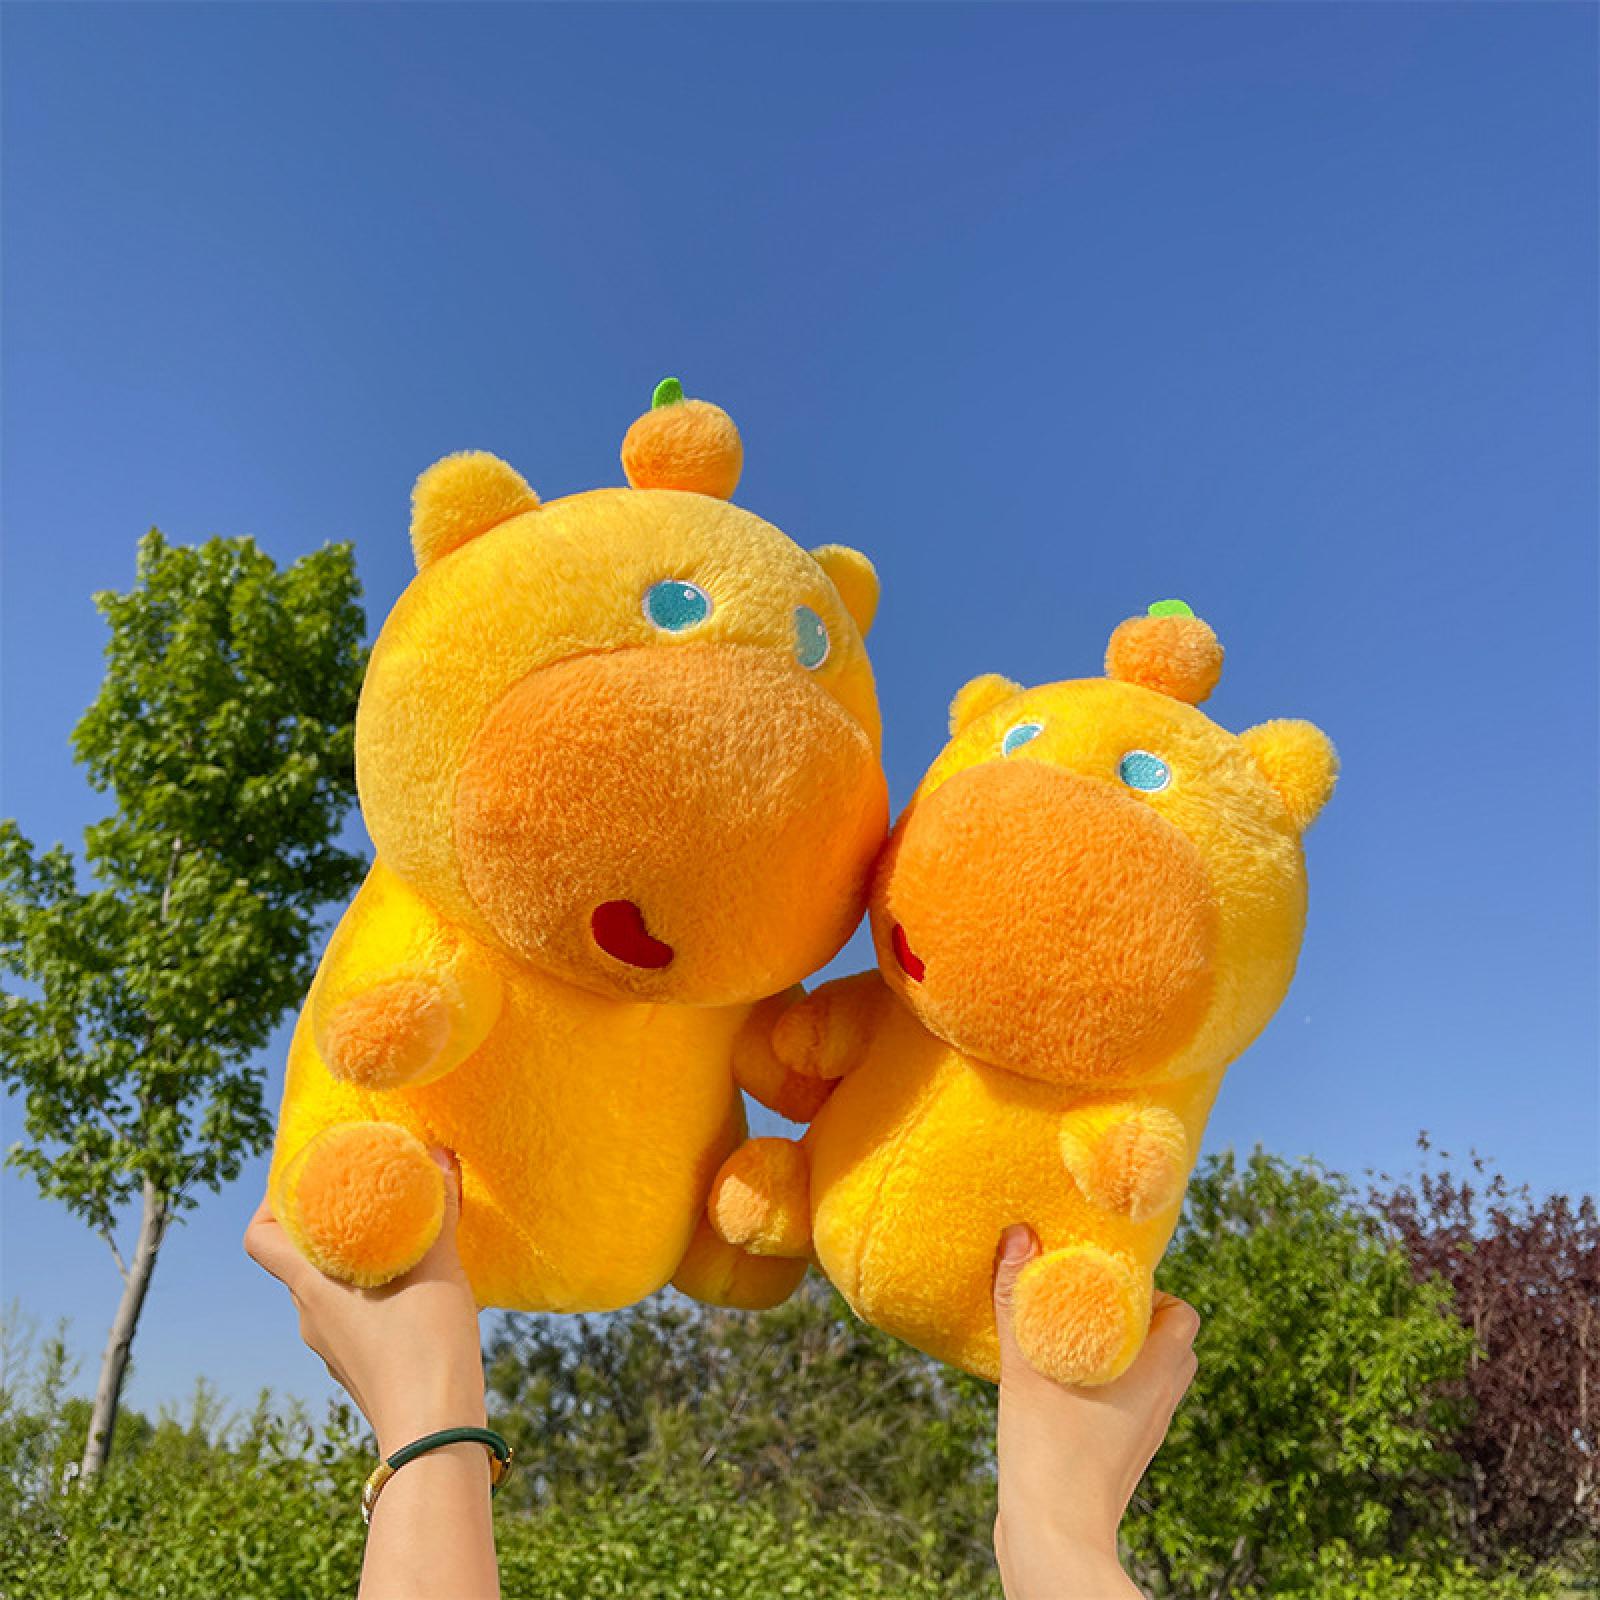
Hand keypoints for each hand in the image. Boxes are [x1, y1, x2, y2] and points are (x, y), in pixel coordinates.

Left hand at [244, 1147, 485, 1454]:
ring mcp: (332, 1346)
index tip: (305, 1178)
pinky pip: (353, 1316)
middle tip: (367, 1197)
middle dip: (329, 1224)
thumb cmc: (425, 1343)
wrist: (434, 1432)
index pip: (260, 1239)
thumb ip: (436, 1208)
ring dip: (357, 1260)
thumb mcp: (437, 1264)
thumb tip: (439, 1155)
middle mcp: (310, 1316)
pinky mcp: (358, 1367)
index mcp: (312, 1287)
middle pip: (300, 1258)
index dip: (270, 1203)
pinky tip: (415, 1286)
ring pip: (331, 1288)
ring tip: (402, 1238)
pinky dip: (373, 1292)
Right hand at [991, 1226, 1198, 1599]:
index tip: (1104, 1277)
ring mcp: (1144, 1433)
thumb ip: (1018, 1297)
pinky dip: (1104, 1387)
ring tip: (1069, 1340)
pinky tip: (1059, 1383)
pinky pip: (1126, 1406)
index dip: (1151, 1289)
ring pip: (1149, 1377)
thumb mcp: (1028, 1364)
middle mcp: (1161, 1401)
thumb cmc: (1052, 1452)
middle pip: (1171, 1343)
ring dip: (1119, 1354)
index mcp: (1156, 1372)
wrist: (1055, 1539)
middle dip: (1135, 1318)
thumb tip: (1019, 1233)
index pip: (1182, 1313)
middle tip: (1088, 1304)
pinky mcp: (1121, 1457)